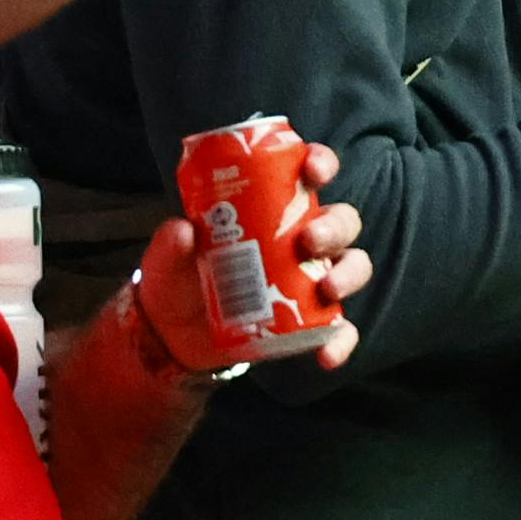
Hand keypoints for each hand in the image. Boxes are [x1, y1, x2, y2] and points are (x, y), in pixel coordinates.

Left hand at [136, 143, 370, 373]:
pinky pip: (340, 329)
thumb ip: (171, 243)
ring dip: (348, 274)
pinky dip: (341, 341)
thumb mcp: (168, 259)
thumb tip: (183, 230)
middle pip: (341, 221)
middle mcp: (302, 240)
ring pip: (353, 266)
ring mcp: (311, 281)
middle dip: (334, 227)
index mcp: (274, 209)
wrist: (175, 335)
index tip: (314, 169)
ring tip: (327, 289)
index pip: (309, 176)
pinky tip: (326, 355)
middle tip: (309, 241)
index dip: (321, 164)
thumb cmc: (180, 279)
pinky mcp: (311, 321)